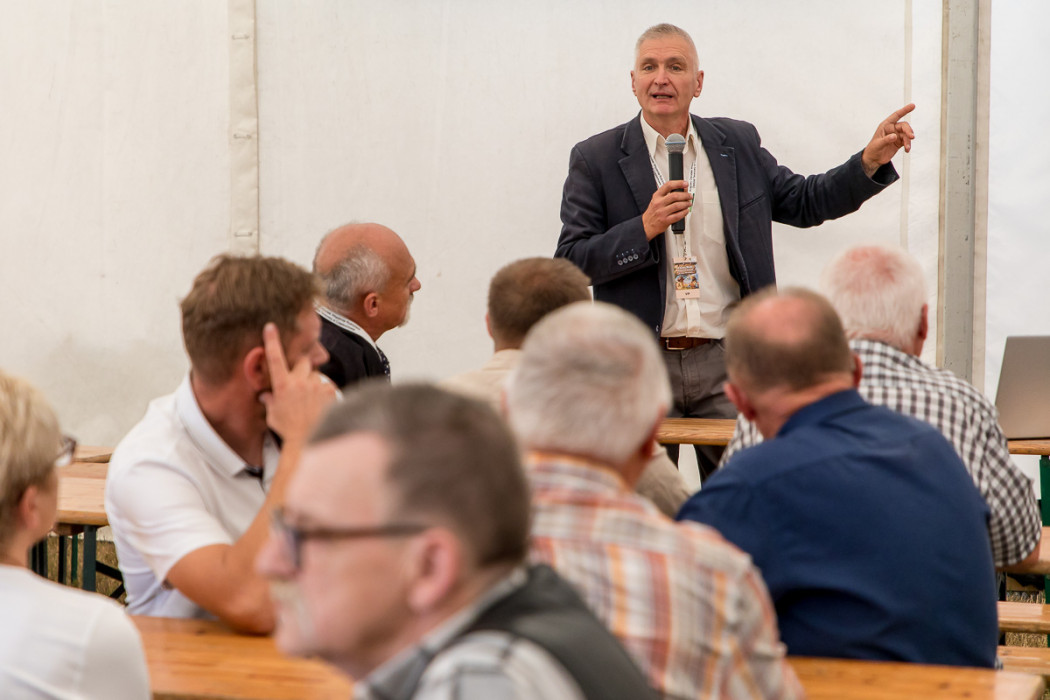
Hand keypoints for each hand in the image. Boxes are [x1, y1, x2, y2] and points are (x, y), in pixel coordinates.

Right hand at [258, 323, 337, 441]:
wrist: (309, 441)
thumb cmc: (289, 430)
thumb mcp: (273, 416)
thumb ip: (271, 402)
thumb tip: (266, 397)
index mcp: (283, 385)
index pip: (275, 358)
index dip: (272, 341)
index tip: (270, 327)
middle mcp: (300, 382)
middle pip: (303, 362)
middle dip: (302, 367)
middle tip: (301, 381)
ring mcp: (316, 386)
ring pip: (316, 375)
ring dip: (314, 383)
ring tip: (312, 401)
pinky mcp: (331, 391)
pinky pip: (328, 386)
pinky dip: (325, 393)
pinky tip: (321, 405)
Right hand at [642, 180, 692, 239]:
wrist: (646, 225)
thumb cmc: (653, 212)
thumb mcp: (657, 200)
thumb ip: (669, 194)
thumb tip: (683, 189)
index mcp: (657, 196)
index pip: (668, 186)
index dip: (678, 183)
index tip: (685, 183)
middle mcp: (659, 203)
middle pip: (675, 196)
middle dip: (685, 195)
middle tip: (689, 196)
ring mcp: (662, 212)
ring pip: (677, 205)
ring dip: (686, 204)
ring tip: (688, 203)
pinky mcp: (665, 220)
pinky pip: (678, 215)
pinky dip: (684, 212)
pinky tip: (686, 211)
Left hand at [861, 103, 915, 176]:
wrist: (873, 159)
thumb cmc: (873, 149)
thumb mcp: (877, 144)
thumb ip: (886, 140)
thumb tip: (894, 136)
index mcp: (885, 126)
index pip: (896, 115)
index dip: (904, 110)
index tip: (912, 106)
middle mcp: (892, 129)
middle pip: (904, 126)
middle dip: (908, 131)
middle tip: (911, 137)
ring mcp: (896, 135)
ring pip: (906, 134)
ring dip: (908, 140)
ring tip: (907, 147)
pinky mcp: (899, 142)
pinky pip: (906, 141)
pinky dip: (908, 145)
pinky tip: (907, 149)